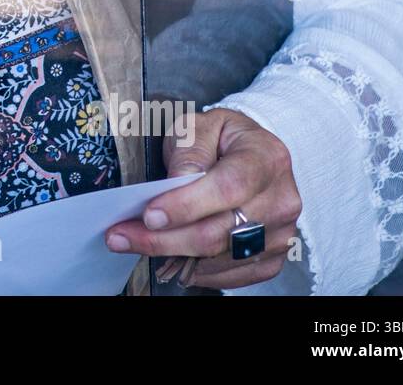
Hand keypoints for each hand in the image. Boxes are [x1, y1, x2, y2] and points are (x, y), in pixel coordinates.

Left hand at [104, 107, 301, 289]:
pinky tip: (170, 256)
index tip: (149, 215)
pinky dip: (195, 270)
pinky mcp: (272, 257)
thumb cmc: (221, 139)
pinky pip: (231, 275)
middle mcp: (281, 198)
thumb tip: (176, 185)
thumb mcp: (199, 127)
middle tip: (121, 236)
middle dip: (164, 238)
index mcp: (266, 158)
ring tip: (136, 243)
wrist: (251, 155)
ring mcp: (281, 232)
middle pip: (219, 232)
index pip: (227, 188)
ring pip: (219, 258)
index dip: (186, 205)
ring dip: (172, 256)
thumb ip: (188, 152)